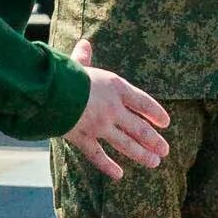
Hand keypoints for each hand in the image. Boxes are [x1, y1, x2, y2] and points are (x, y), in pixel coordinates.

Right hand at [62, 38, 170, 175]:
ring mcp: (99, 126)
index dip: (156, 113)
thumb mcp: (78, 64)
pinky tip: (119, 175)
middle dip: (154, 140)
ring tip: (154, 162)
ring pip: (125, 144)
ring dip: (141, 154)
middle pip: (139, 127)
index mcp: (116, 88)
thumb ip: (83, 57)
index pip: (143, 102)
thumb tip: (84, 43)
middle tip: (165, 150)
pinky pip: (98, 155)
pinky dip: (108, 166)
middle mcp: (112, 108)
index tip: (166, 122)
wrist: (51, 91)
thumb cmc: (65, 74)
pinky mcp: (83, 138)